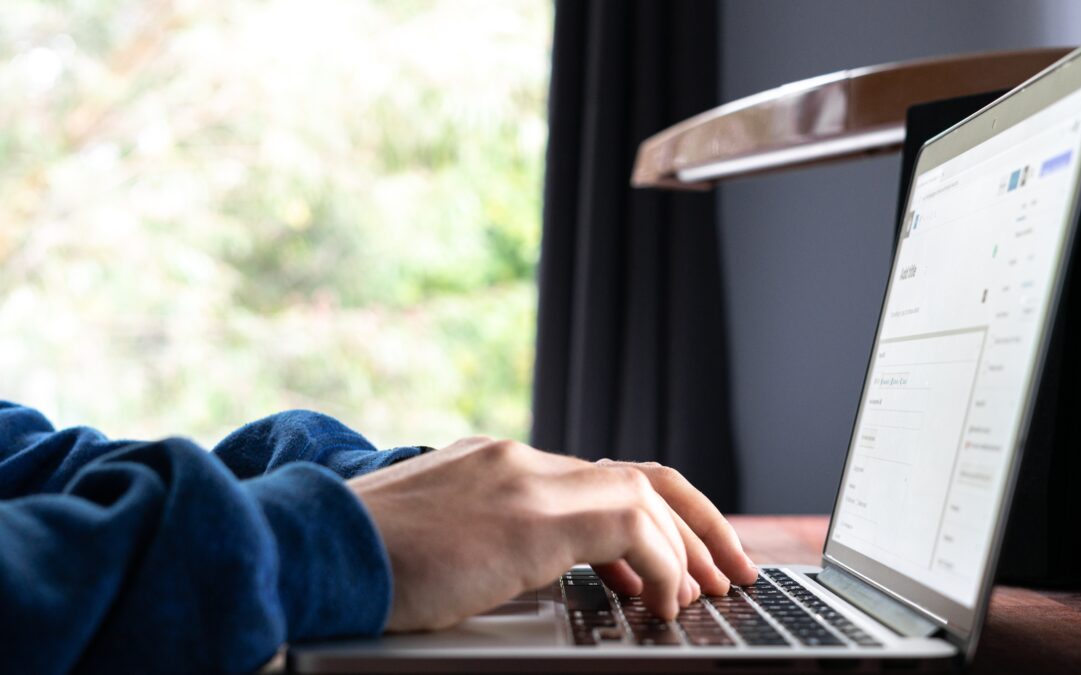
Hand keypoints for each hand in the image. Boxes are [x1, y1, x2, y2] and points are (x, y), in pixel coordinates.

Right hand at [347, 437, 757, 631]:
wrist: (307, 549)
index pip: (598, 476)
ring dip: (689, 547)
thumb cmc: (356, 559)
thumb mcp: (435, 538)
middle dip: (697, 522)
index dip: (651, 517)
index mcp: (497, 464)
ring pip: (644, 495)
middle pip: (639, 473)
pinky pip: (631, 524)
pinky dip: (660, 564)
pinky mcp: (530, 514)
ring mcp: (525, 478)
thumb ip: (488, 539)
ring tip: (711, 592)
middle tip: (729, 569)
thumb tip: (534, 570)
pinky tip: (662, 604)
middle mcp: (519, 459)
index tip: (676, 561)